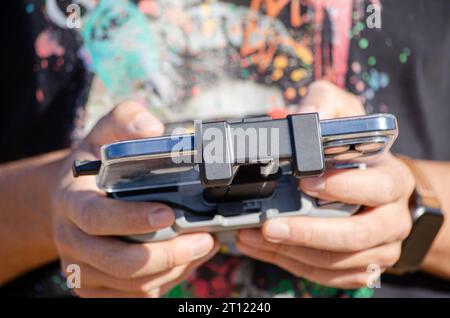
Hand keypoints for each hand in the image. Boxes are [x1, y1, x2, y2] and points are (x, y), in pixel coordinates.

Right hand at [51, 102, 218, 296]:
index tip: (169, 213)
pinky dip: (165, 281)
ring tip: (203, 247)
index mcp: (71, 201)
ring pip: (132, 284)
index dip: (132, 219)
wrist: (70, 195)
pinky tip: (185, 261)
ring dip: (173, 270)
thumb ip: (126, 119)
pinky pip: (134, 295)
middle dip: (168, 255)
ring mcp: (82, 267)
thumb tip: (153, 129)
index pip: (96, 218)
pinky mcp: (95, 285)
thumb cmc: (93, 164)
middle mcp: (71, 239)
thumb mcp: (104, 131)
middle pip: (119, 262)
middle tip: (204, 240)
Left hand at [237, 81, 414, 288]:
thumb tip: (308, 113)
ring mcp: (379, 248)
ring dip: (290, 252)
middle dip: (308, 232)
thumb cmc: (358, 153)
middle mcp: (392, 218)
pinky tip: (264, 249)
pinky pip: (328, 275)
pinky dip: (292, 264)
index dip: (342, 187)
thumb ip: (327, 103)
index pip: (375, 187)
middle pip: (356, 235)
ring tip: (251, 237)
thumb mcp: (346, 116)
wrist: (378, 191)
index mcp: (392, 180)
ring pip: (337, 261)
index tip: (305, 182)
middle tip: (268, 225)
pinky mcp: (361, 267)